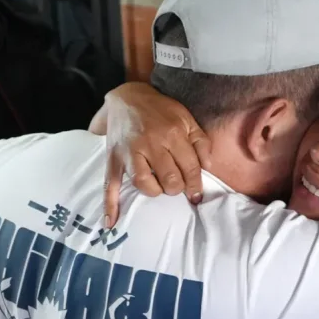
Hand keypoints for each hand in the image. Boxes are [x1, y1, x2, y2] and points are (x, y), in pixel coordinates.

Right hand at [92, 83, 210, 227]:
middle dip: (176, 187)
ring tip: (158, 187)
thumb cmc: (161, 110)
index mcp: (172, 134)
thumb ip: (201, 141)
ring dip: (155, 191)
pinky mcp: (114, 158)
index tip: (196, 194)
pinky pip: (110, 184)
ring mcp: (130, 152)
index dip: (195, 184)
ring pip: (144, 183)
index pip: (189, 167)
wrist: (127, 97)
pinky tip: (112, 222)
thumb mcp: (186, 118)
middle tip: (176, 186)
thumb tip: (208, 166)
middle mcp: (151, 143)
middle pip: (169, 179)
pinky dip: (110, 204)